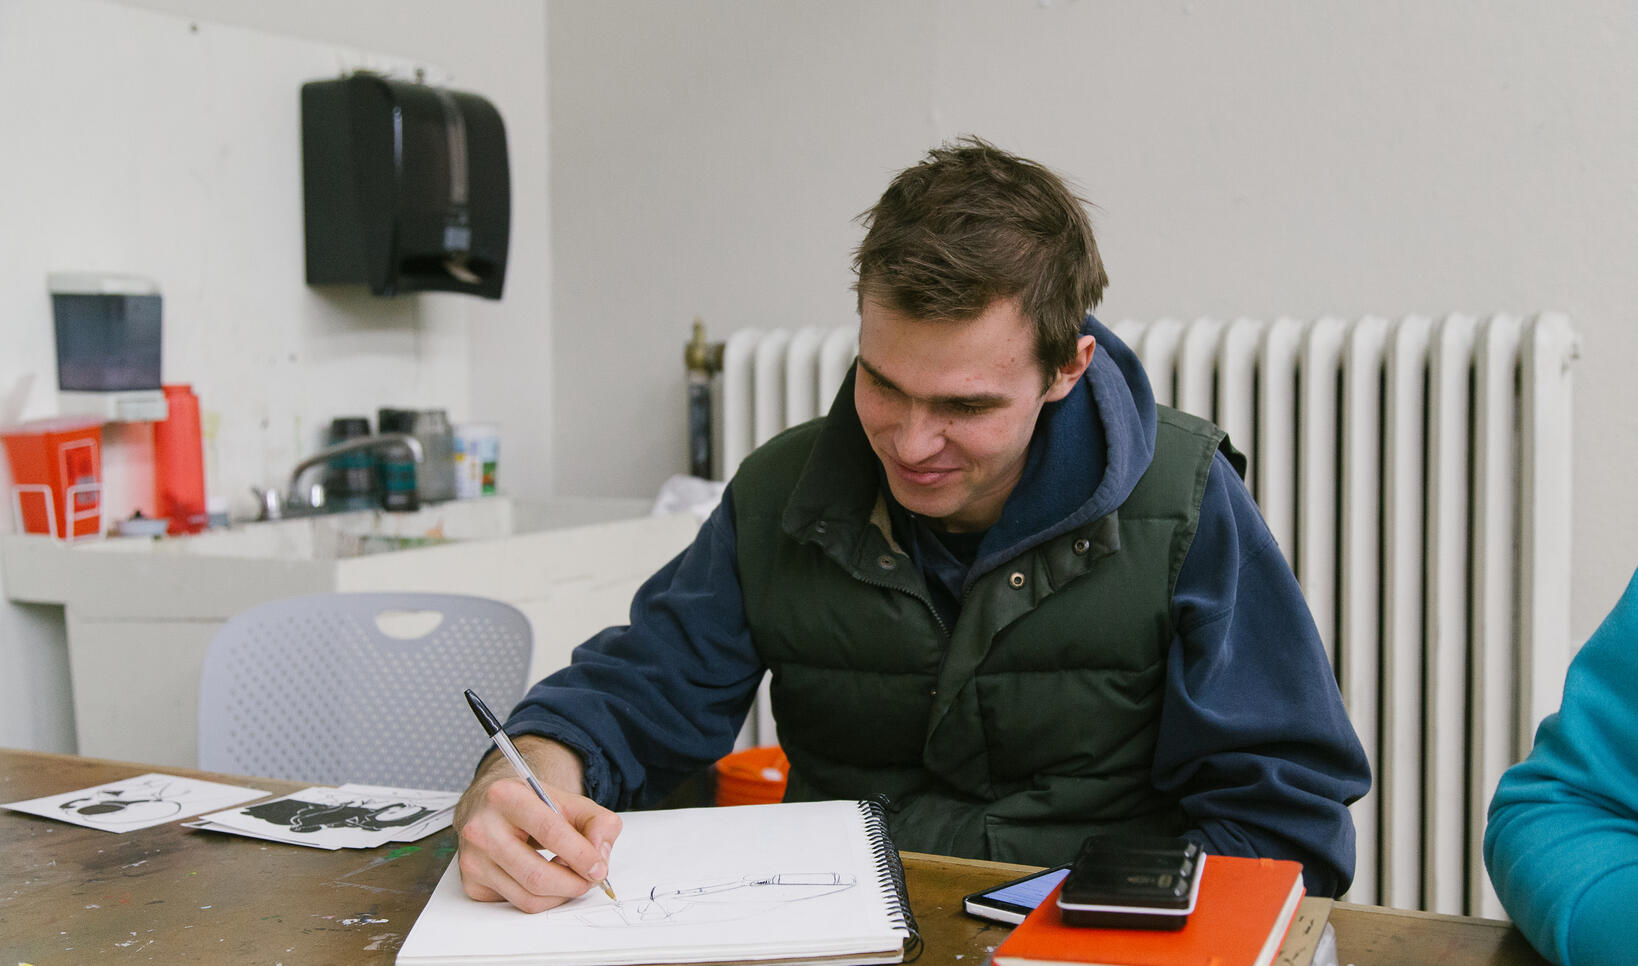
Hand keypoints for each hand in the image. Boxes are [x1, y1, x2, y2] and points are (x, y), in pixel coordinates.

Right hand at [453, 735, 622, 912]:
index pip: (550, 832)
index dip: (580, 855)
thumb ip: (598, 822)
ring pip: (528, 897)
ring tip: (571, 877)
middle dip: (573, 884)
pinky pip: (516, 904)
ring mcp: (473, 859)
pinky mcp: (472, 883)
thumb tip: (600, 857)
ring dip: (560, 894)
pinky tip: (546, 877)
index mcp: (506, 796)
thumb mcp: (569, 801)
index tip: (599, 869)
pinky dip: (541, 898)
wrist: (491, 807)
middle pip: (536, 875)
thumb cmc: (531, 804)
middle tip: (590, 879)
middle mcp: (481, 828)